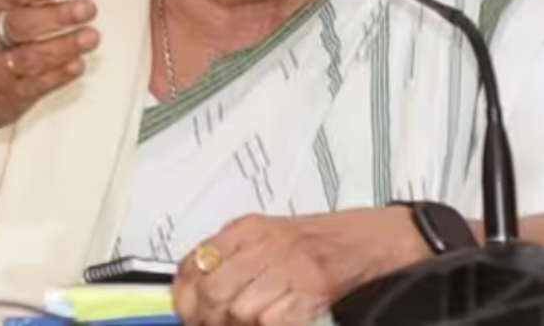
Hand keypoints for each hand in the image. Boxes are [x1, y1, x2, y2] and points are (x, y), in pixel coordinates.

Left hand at [173, 209, 428, 325]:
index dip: (184, 297)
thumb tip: (188, 291)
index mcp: (247, 227)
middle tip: (217, 324)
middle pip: (214, 292)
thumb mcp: (261, 235)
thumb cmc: (307, 242)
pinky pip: (270, 321)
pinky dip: (269, 324)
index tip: (188, 312)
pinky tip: (276, 317)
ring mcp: (288, 267)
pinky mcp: (309, 291)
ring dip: (240, 324)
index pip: (195, 263)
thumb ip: (226, 256)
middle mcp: (264, 243)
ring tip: (253, 318)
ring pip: (240, 311)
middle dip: (210, 318)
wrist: (359, 242)